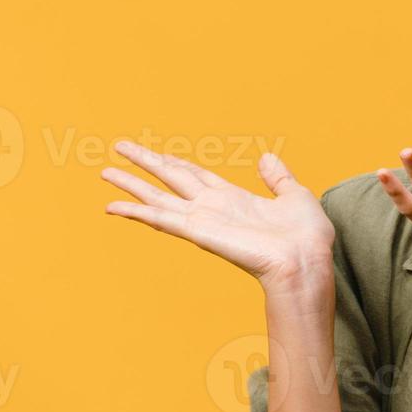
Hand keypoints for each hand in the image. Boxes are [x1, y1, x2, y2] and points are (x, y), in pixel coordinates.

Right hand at [101, 141, 334, 289]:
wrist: (306, 261)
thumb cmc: (306, 237)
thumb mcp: (295, 195)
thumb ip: (278, 178)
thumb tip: (266, 157)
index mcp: (232, 198)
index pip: (193, 175)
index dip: (172, 162)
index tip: (152, 153)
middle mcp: (212, 208)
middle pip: (169, 180)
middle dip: (143, 164)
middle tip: (117, 149)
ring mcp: (202, 220)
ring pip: (157, 198)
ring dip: (131, 185)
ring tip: (105, 173)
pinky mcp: (198, 232)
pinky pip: (161, 219)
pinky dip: (135, 212)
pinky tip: (113, 206)